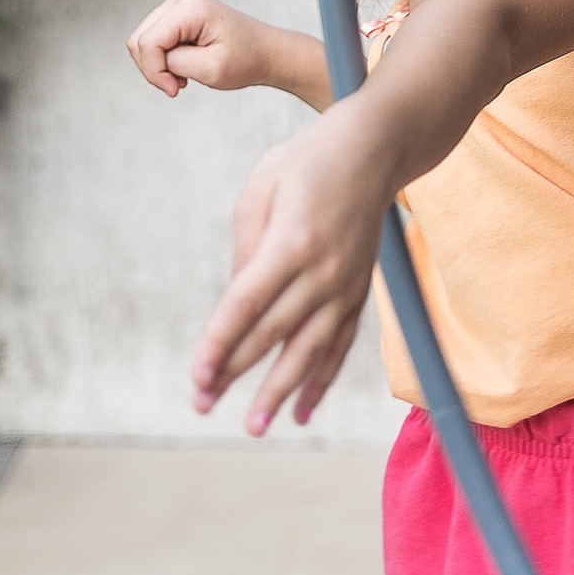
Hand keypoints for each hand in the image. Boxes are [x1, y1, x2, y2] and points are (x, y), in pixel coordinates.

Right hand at [127, 0, 278, 97]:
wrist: (267, 52)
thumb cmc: (247, 59)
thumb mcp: (210, 69)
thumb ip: (173, 63)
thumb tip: (149, 57)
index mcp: (191, 7)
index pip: (148, 43)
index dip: (154, 72)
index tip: (175, 90)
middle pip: (139, 40)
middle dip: (154, 69)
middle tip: (179, 85)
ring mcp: (177, 4)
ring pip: (142, 41)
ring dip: (158, 65)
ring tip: (184, 76)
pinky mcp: (176, 14)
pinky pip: (152, 40)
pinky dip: (163, 59)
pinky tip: (184, 66)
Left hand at [191, 107, 392, 433]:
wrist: (376, 148)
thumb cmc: (308, 161)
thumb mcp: (261, 187)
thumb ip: (246, 246)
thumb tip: (235, 303)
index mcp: (292, 241)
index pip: (247, 304)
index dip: (220, 343)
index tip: (197, 378)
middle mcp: (324, 269)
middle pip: (273, 332)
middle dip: (235, 372)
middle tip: (201, 406)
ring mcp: (347, 283)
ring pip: (310, 349)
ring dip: (280, 390)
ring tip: (255, 426)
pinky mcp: (360, 290)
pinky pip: (340, 344)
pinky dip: (321, 379)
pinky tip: (300, 411)